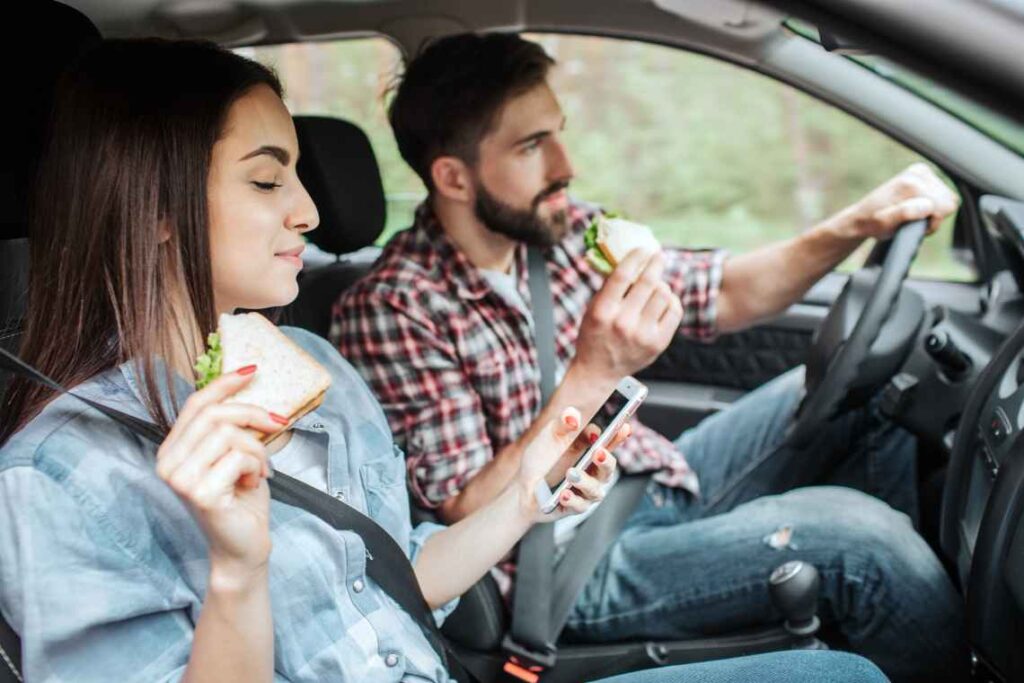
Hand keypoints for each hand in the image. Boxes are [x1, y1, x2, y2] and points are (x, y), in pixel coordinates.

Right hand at [156, 365, 283, 582]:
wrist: (243, 546)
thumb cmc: (241, 500)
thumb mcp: (234, 454)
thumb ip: (230, 427)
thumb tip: (246, 383)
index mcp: (171, 450)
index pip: (196, 404)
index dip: (224, 384)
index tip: (252, 371)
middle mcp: (167, 463)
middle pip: (215, 414)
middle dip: (253, 414)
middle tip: (278, 423)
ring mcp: (180, 479)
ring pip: (230, 435)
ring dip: (257, 449)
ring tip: (259, 469)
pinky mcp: (200, 492)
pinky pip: (239, 457)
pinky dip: (256, 466)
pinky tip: (252, 484)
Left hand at [514, 408, 626, 520]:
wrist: (522, 484)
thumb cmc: (542, 458)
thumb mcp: (550, 434)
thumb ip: (563, 422)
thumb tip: (573, 417)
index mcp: (591, 452)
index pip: (610, 444)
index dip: (619, 436)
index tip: (625, 427)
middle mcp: (593, 473)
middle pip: (608, 470)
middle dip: (606, 461)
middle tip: (598, 453)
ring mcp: (585, 492)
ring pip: (595, 491)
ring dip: (585, 482)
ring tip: (572, 473)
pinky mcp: (572, 507)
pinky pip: (578, 506)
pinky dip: (572, 500)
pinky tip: (563, 494)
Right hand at [574, 250, 682, 382]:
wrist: (598, 372)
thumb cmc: (594, 336)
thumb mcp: (593, 310)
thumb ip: (609, 288)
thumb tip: (629, 260)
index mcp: (603, 311)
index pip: (622, 275)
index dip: (635, 257)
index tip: (643, 249)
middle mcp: (623, 322)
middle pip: (647, 282)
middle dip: (656, 264)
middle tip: (659, 256)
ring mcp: (642, 334)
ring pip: (663, 294)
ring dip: (661, 285)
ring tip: (656, 286)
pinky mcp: (657, 343)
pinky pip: (674, 312)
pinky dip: (671, 301)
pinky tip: (664, 301)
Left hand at [836, 163, 959, 239]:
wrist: (862, 217)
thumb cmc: (873, 223)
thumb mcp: (885, 223)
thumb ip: (906, 213)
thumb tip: (927, 205)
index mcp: (911, 184)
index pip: (946, 206)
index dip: (932, 222)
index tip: (912, 225)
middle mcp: (918, 173)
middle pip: (949, 201)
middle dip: (934, 216)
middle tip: (912, 221)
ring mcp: (921, 171)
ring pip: (948, 198)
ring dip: (934, 211)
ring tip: (913, 216)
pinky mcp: (922, 173)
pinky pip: (943, 193)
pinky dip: (934, 204)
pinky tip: (917, 209)